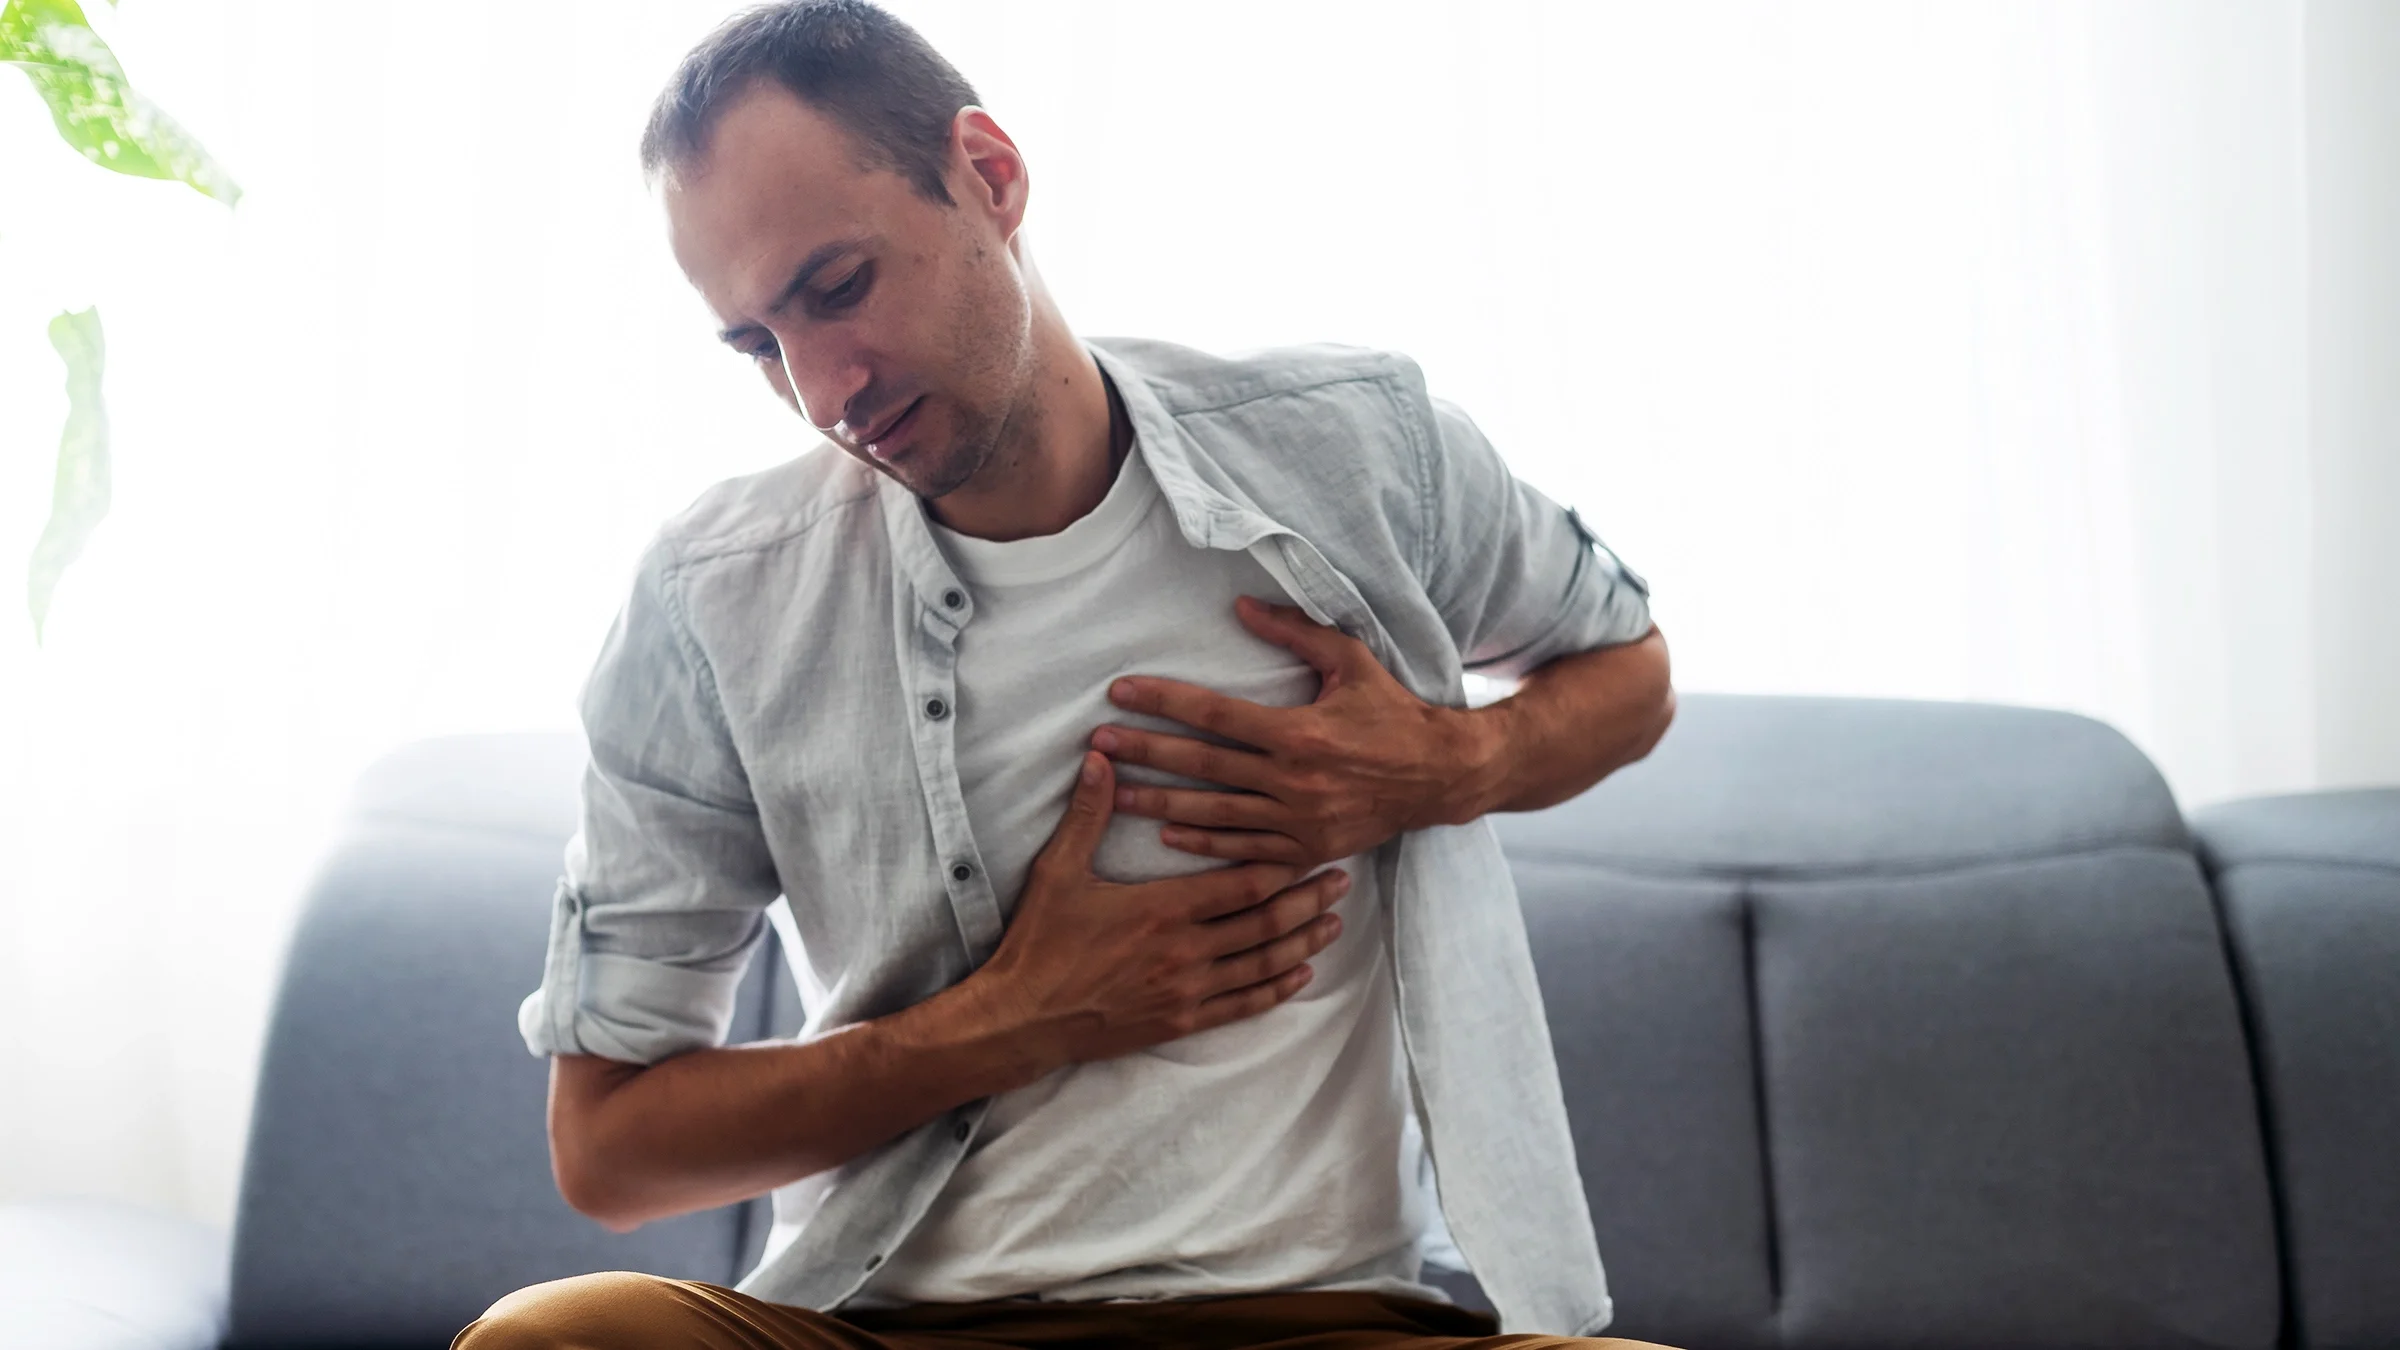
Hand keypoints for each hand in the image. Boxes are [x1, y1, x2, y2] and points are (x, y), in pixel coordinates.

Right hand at [974, 750, 1350, 1066]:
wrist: (1023, 1018)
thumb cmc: (1040, 943)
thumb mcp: (1059, 871)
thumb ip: (1088, 814)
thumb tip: (1101, 758)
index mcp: (1164, 908)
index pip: (1241, 883)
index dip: (1282, 865)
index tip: (1311, 848)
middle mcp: (1187, 950)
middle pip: (1266, 922)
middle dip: (1307, 899)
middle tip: (1341, 880)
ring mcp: (1188, 991)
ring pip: (1262, 964)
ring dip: (1303, 942)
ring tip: (1333, 924)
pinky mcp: (1182, 1021)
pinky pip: (1243, 1005)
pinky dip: (1276, 990)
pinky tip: (1300, 976)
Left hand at [1093, 597, 1495, 867]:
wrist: (1439, 777)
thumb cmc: (1392, 712)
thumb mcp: (1351, 660)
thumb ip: (1297, 631)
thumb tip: (1242, 606)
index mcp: (1300, 733)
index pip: (1216, 715)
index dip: (1164, 702)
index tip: (1121, 693)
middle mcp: (1294, 782)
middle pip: (1202, 766)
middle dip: (1146, 753)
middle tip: (1097, 743)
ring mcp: (1299, 822)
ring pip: (1214, 813)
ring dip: (1158, 804)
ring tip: (1114, 792)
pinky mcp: (1307, 851)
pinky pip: (1244, 850)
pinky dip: (1204, 843)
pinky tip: (1167, 834)